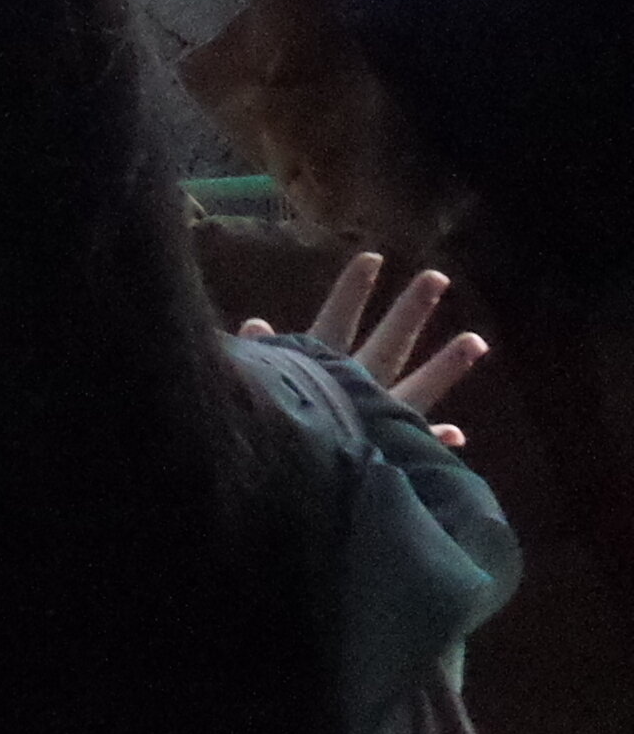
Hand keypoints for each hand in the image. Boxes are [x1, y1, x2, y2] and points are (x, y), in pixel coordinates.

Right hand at [242, 248, 485, 427]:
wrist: (300, 475)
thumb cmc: (271, 422)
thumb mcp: (256, 380)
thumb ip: (261, 355)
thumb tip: (256, 324)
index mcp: (323, 368)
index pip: (338, 319)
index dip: (353, 290)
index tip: (373, 257)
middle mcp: (361, 385)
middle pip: (390, 341)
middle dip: (411, 310)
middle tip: (438, 277)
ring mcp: (382, 416)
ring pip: (421, 386)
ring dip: (447, 365)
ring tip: (477, 340)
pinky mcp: (393, 450)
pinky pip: (418, 443)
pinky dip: (436, 437)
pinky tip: (456, 433)